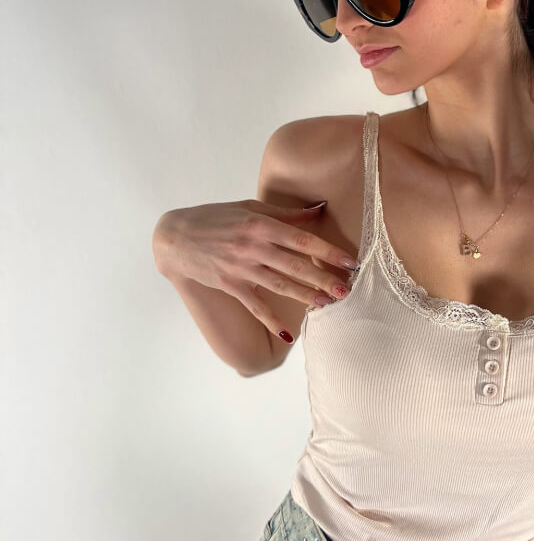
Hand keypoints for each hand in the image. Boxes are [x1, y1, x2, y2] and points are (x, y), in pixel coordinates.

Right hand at [153, 200, 357, 335]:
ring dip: (306, 296)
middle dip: (323, 279)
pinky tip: (289, 333)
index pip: (302, 240)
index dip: (328, 251)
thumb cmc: (215, 217)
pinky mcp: (231, 285)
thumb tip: (318, 209)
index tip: (350, 261)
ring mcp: (242, 268)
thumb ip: (285, 213)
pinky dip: (272, 320)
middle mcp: (253, 247)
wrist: (175, 237)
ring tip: (328, 304)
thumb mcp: (250, 207)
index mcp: (261, 225)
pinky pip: (256, 306)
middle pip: (296, 266)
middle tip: (347, 289)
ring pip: (280, 285)